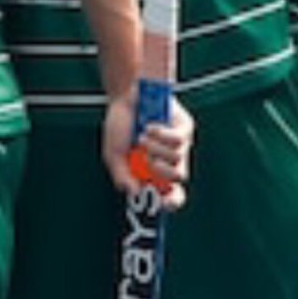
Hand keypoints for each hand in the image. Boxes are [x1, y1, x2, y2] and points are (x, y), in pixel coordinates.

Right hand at [102, 88, 189, 209]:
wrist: (126, 95)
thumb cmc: (121, 124)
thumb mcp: (113, 155)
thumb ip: (121, 176)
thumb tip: (133, 192)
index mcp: (154, 171)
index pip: (170, 194)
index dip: (171, 202)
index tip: (163, 202)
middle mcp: (169, 161)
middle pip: (178, 181)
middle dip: (160, 172)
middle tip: (147, 160)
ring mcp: (179, 146)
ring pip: (177, 160)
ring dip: (155, 149)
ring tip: (142, 137)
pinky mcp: (185, 129)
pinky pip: (178, 141)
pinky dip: (160, 134)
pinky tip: (150, 126)